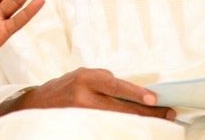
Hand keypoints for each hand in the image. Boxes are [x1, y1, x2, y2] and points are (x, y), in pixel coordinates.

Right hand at [0, 67, 174, 119]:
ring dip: (138, 120)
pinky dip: (123, 127)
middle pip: (121, 106)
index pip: (115, 85)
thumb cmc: (64, 87)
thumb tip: (131, 91)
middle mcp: (83, 95)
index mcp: (85, 78)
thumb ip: (103, 80)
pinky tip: (135, 128)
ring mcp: (82, 113)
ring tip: (156, 121)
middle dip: (146, 111)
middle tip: (167, 113)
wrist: (37, 104)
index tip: (154, 99)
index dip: (136, 93)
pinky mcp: (81, 125)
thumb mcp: (82, 75)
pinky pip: (107, 126)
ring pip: (117, 119)